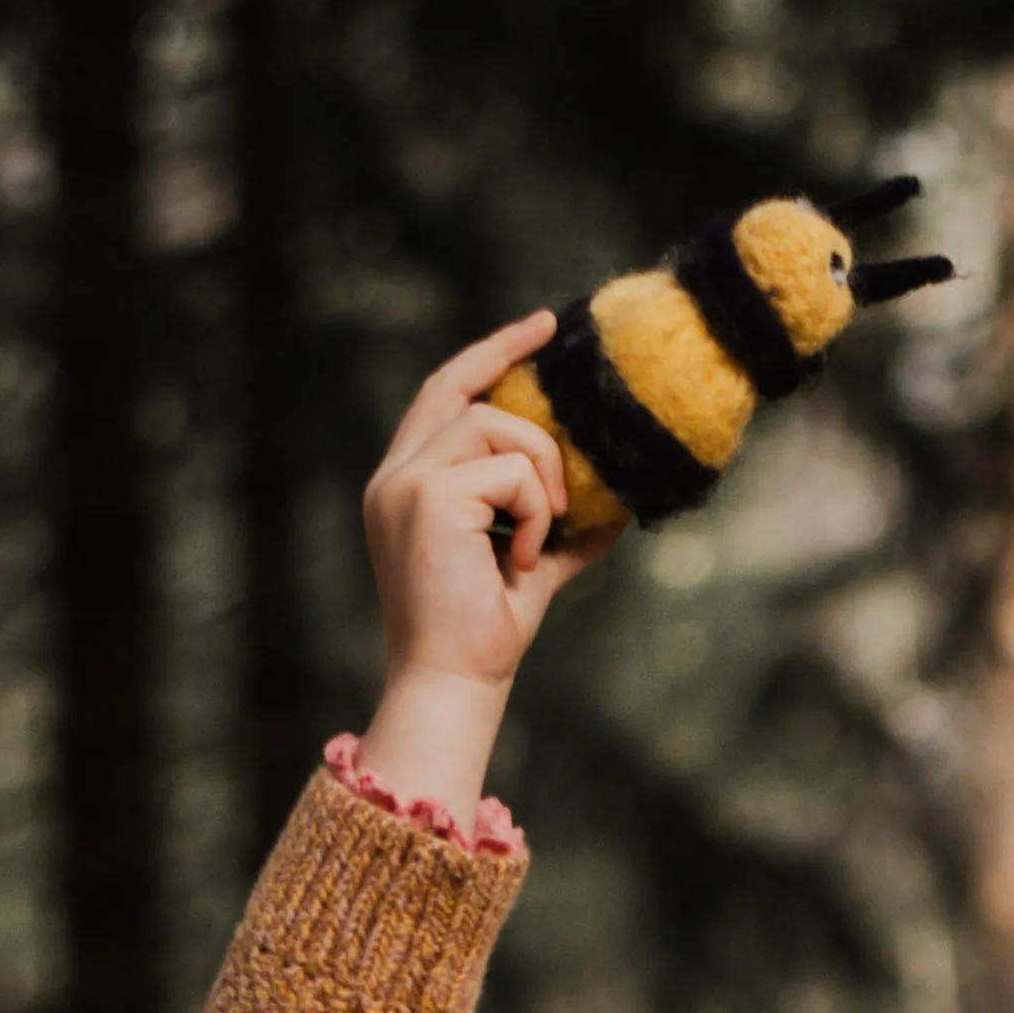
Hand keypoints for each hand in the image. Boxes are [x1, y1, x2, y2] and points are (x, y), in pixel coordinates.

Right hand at [354, 319, 616, 815]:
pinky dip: (535, 510)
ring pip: (497, 424)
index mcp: (407, 485)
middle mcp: (396, 475)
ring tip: (545, 532)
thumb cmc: (483, 635)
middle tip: (560, 414)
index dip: (492, 356)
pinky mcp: (427, 496)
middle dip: (519, 381)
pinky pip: (510, 469)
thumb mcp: (530, 565)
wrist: (451, 684)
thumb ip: (561, 526)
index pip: (444, 394)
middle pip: (467, 394)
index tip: (543, 327)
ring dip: (541, 474)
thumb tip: (618, 501)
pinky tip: (525, 556)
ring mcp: (406, 482)